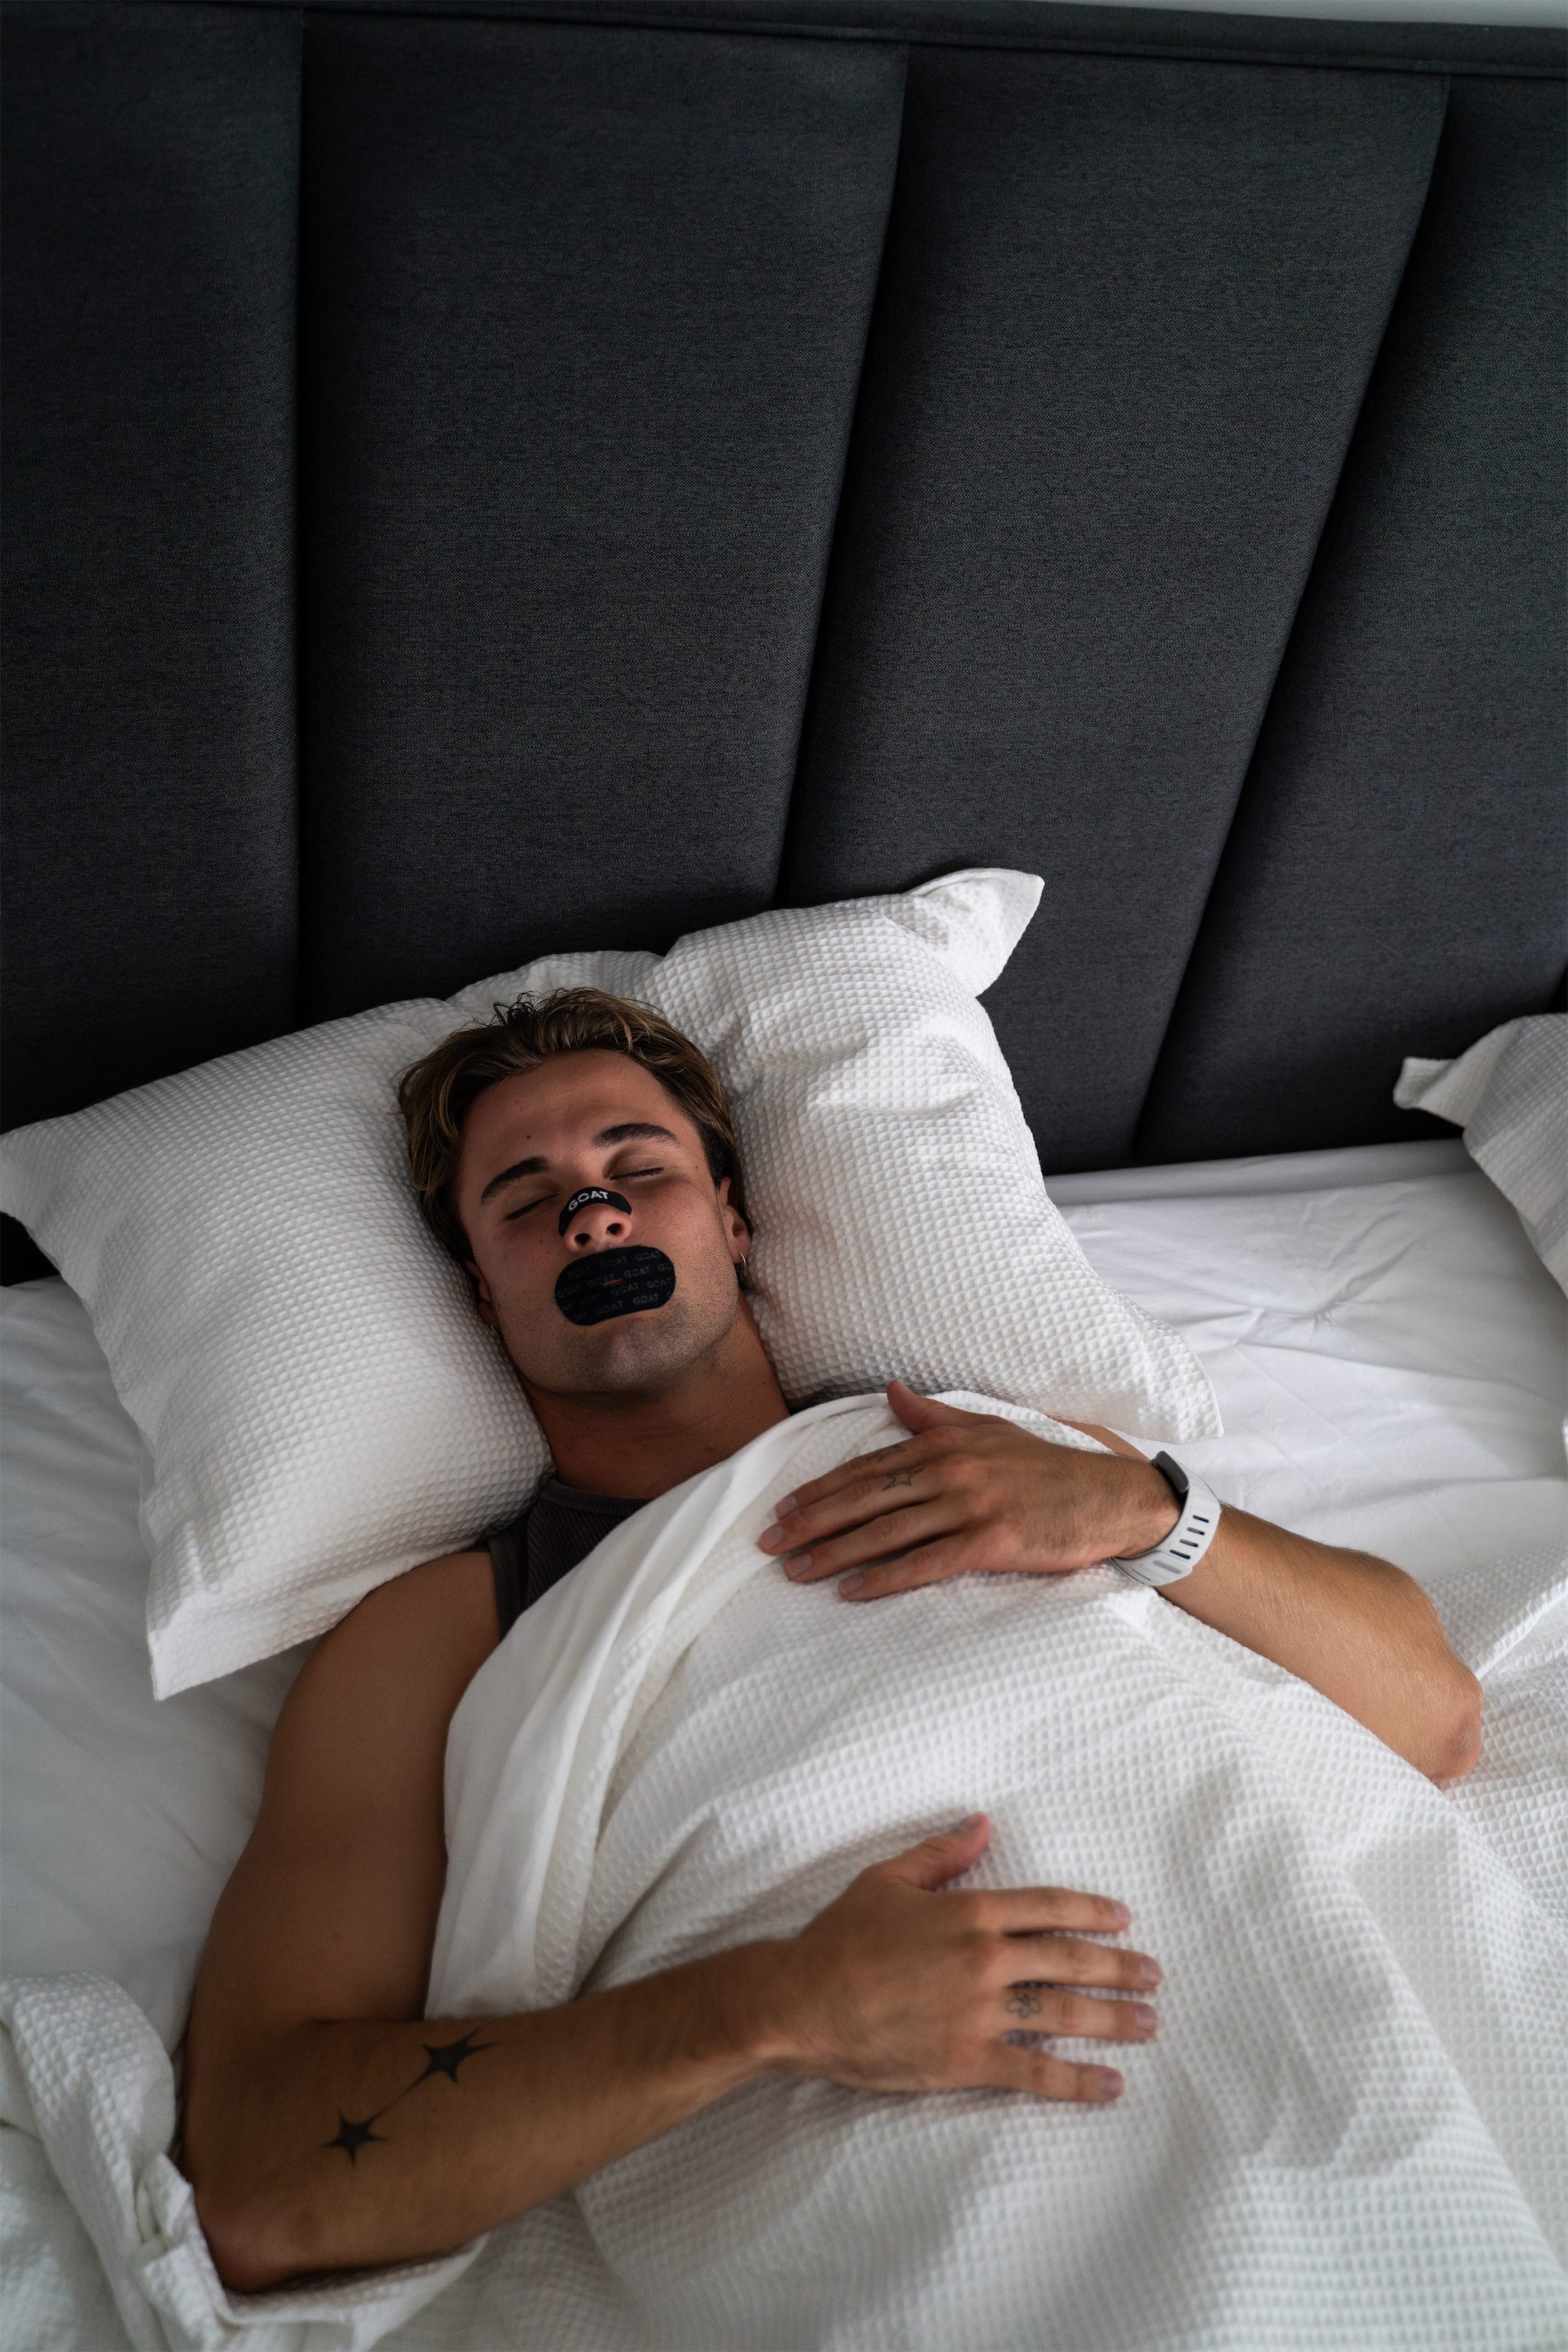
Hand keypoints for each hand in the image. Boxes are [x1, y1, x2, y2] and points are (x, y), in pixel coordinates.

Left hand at [758, 1381, 1178, 1600]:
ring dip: (835, 1552)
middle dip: (812, 1521)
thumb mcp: (988, 1429)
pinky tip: (851, 1591)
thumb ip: (934, 1416)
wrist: (1109, 1497)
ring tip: (796, 1570)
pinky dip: (884, 1577)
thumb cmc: (1045, 1468)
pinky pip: (926, 1563)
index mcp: (944, 1443)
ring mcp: (970, 1505)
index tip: (783, 1508)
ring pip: (887, 1531)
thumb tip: (891, 1391)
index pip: (868, 1467)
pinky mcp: (991, 1541)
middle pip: (866, 1498)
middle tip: (769, 1542)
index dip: (821, 1490)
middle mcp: (951, 1469)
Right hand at [772, 1814, 1158, 2102]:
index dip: (1093, 1912)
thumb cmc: (841, 1937)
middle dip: (1119, 1968)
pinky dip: (1078, 2081)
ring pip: (1064, 2014)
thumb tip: (982, 1823)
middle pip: (1070, 1960)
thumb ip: (941, 1853)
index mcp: (970, 1910)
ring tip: (1149, 2024)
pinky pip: (1035, 2073)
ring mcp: (980, 2011)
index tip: (1124, 1920)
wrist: (803, 2001)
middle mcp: (986, 1957)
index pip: (1049, 1907)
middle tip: (1154, 1975)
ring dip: (1114, 2020)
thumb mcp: (887, 1879)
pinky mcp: (968, 2059)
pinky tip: (1112, 2086)